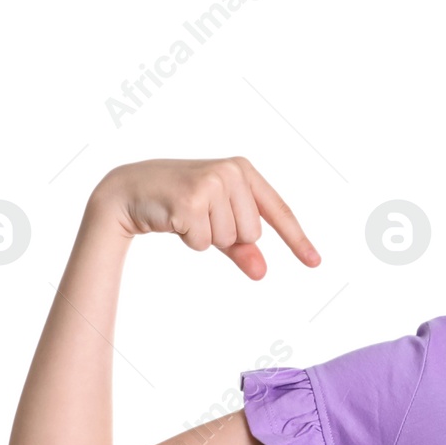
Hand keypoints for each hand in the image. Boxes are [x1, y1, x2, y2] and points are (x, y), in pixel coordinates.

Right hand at [92, 157, 319, 279]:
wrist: (130, 189)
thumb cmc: (178, 203)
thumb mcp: (216, 221)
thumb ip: (242, 247)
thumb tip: (262, 273)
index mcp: (242, 171)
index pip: (278, 211)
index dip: (297, 239)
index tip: (315, 263)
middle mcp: (230, 173)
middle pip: (252, 233)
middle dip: (226, 236)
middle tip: (199, 216)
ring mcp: (211, 184)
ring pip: (229, 239)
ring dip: (205, 237)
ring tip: (185, 215)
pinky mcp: (191, 201)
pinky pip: (204, 243)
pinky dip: (189, 240)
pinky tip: (173, 219)